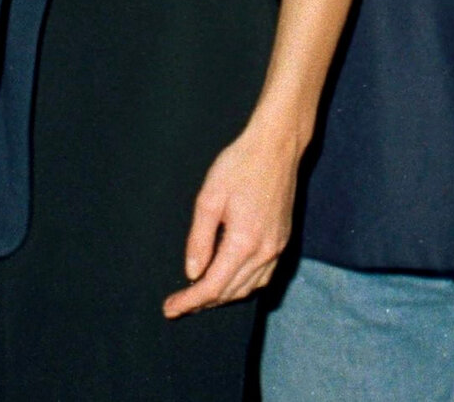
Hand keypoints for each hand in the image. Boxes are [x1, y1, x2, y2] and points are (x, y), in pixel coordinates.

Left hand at [163, 116, 297, 318]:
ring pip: (249, 288)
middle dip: (203, 302)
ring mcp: (277, 247)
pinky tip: (229, 280)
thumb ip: (199, 239)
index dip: (190, 300)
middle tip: (179, 304)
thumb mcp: (209, 197)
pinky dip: (244, 285)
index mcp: (244, 242)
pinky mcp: (283, 239)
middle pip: (231, 292)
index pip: (213, 286)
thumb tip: (192, 272)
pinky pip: (263, 276)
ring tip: (199, 295)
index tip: (170, 308)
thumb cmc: (241, 165)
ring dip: (223, 296)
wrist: (278, 145)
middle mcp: (265, 251)